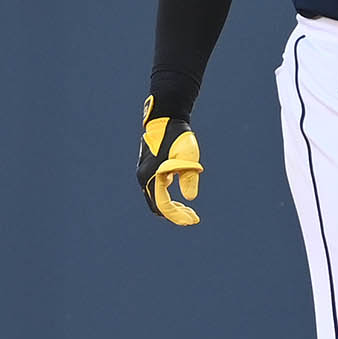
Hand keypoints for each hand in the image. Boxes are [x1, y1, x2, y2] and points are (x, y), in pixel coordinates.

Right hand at [138, 96, 203, 224]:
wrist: (166, 118)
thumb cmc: (178, 136)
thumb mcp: (188, 157)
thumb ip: (189, 178)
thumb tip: (190, 199)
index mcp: (152, 176)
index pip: (164, 205)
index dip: (178, 216)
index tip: (193, 220)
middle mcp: (144, 177)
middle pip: (158, 205)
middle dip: (175, 214)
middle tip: (193, 217)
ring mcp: (145, 173)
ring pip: (156, 198)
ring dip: (172, 207)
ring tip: (189, 211)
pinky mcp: (149, 169)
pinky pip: (156, 190)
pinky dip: (168, 197)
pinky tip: (180, 199)